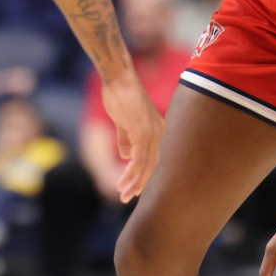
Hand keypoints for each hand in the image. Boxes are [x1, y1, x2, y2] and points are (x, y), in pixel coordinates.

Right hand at [99, 71, 162, 202]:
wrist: (117, 77)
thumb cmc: (119, 94)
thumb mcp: (122, 120)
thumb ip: (125, 137)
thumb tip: (125, 155)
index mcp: (155, 128)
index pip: (151, 157)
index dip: (142, 174)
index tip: (133, 188)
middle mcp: (158, 131)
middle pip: (152, 164)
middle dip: (139, 183)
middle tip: (128, 197)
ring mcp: (152, 131)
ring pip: (146, 164)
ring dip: (134, 182)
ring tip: (123, 195)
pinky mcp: (142, 130)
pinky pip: (138, 158)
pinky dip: (131, 172)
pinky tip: (123, 182)